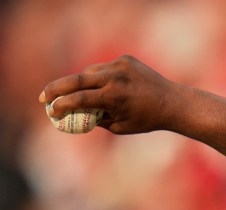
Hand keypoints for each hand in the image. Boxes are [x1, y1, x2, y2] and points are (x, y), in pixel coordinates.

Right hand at [39, 55, 183, 134]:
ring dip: (80, 83)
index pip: (79, 99)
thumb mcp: (120, 126)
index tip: (51, 110)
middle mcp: (115, 78)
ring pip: (89, 72)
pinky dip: (99, 77)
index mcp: (114, 98)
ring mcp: (120, 66)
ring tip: (79, 96)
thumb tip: (74, 114)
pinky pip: (104, 68)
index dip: (61, 105)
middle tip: (44, 97)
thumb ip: (96, 119)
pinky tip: (104, 87)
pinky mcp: (125, 59)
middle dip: (56, 88)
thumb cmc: (146, 120)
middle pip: (76, 79)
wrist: (173, 102)